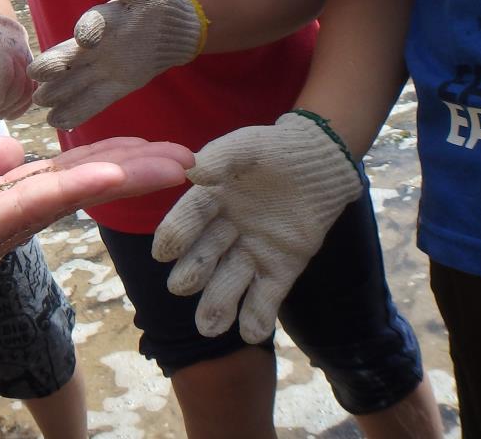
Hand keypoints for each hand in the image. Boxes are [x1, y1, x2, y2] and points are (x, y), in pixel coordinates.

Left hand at [0, 13, 33, 119]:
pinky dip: (22, 107)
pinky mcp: (31, 73)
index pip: (4, 77)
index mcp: (3, 52)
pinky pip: (31, 93)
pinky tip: (9, 114)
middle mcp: (20, 59)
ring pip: (26, 94)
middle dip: (1, 105)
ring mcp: (28, 67)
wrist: (1, 26)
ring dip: (12, 109)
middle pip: (17, 89)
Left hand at [0, 135, 192, 316]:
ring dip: (119, 180)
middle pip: (75, 194)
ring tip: (170, 163)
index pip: (57, 182)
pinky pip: (25, 206)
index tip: (152, 149)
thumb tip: (16, 150)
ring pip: (63, 200)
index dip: (106, 164)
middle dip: (132, 175)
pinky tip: (108, 174)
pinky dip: (72, 188)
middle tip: (189, 158)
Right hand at [30, 0, 204, 129]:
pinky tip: (57, 123)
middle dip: (53, 65)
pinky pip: (93, 100)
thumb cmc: (152, 2)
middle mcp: (92, 46)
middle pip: (69, 57)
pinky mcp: (114, 86)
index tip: (86, 38)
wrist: (171, 28)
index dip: (88, 30)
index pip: (92, 24)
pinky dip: (76, 111)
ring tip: (40, 103)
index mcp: (100, 19)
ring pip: (75, 81)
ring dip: (58, 92)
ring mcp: (101, 68)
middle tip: (36, 75)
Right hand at [151, 112, 362, 342]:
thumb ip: (220, 159)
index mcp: (210, 200)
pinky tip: (250, 333)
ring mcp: (254, 251)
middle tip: (181, 289)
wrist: (318, 161)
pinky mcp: (282, 267)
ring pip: (231, 282)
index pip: (189, 219)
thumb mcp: (245, 147)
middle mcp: (226, 231)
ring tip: (210, 329)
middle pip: (205, 256)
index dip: (175, 235)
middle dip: (193, 274)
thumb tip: (193, 173)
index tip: (161, 254)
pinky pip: (268, 294)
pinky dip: (258, 314)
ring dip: (220, 304)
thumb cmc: (274, 149)